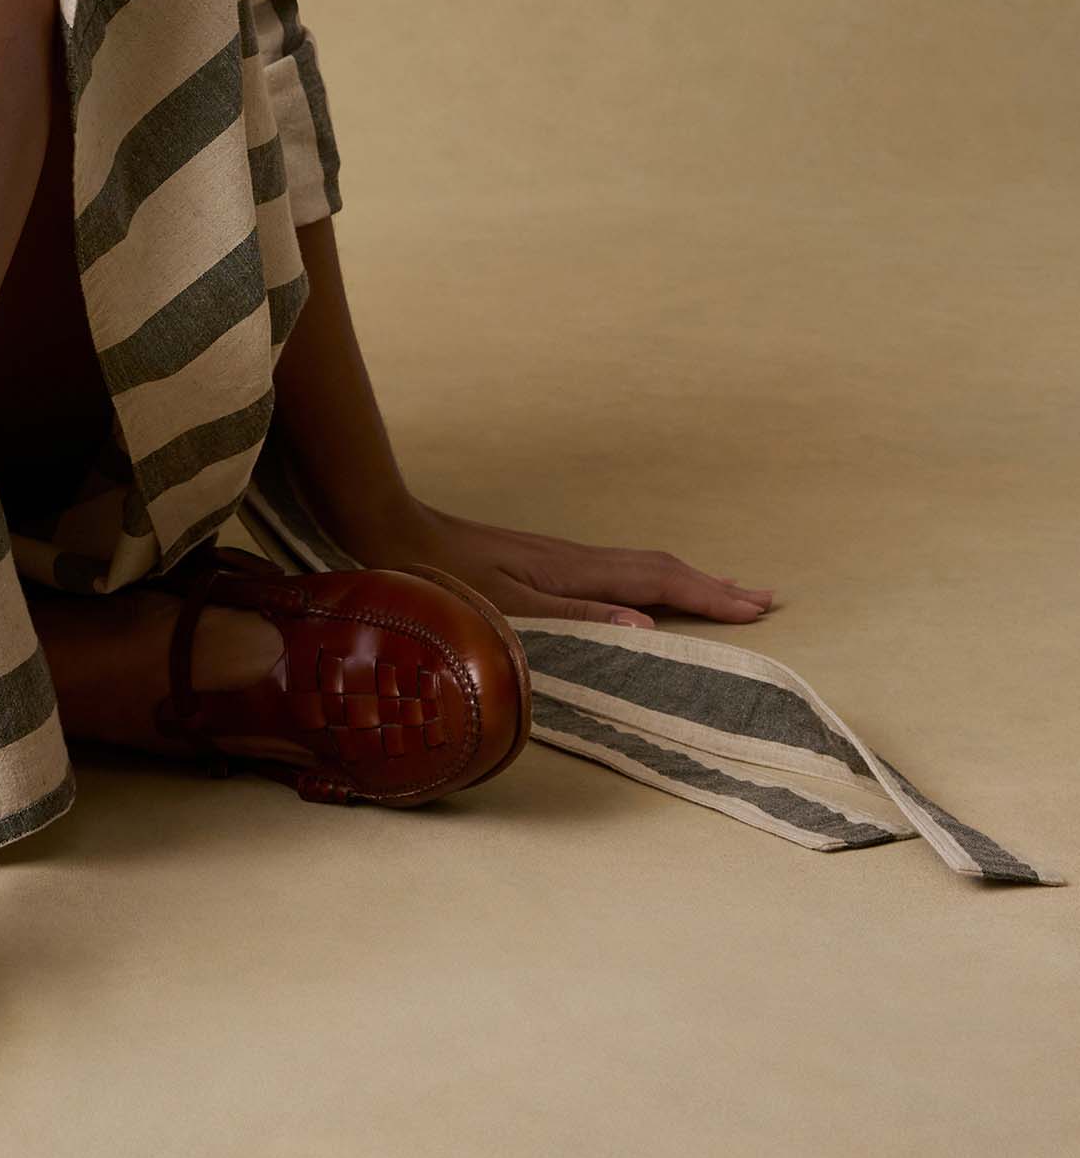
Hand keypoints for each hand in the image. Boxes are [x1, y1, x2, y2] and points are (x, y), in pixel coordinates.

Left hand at [355, 495, 780, 629]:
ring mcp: (561, 558)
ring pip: (641, 567)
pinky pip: (618, 572)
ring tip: (726, 592)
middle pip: (661, 568)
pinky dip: (652, 582)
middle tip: (765, 599)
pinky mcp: (544, 563)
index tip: (758, 608)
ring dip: (688, 581)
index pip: (659, 581)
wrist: (392, 531)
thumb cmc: (443, 578)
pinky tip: (649, 595)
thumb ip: (574, 617)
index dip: (710, 595)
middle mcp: (575, 559)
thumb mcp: (506, 607)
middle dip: (713, 585)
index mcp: (574, 570)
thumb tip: (645, 625)